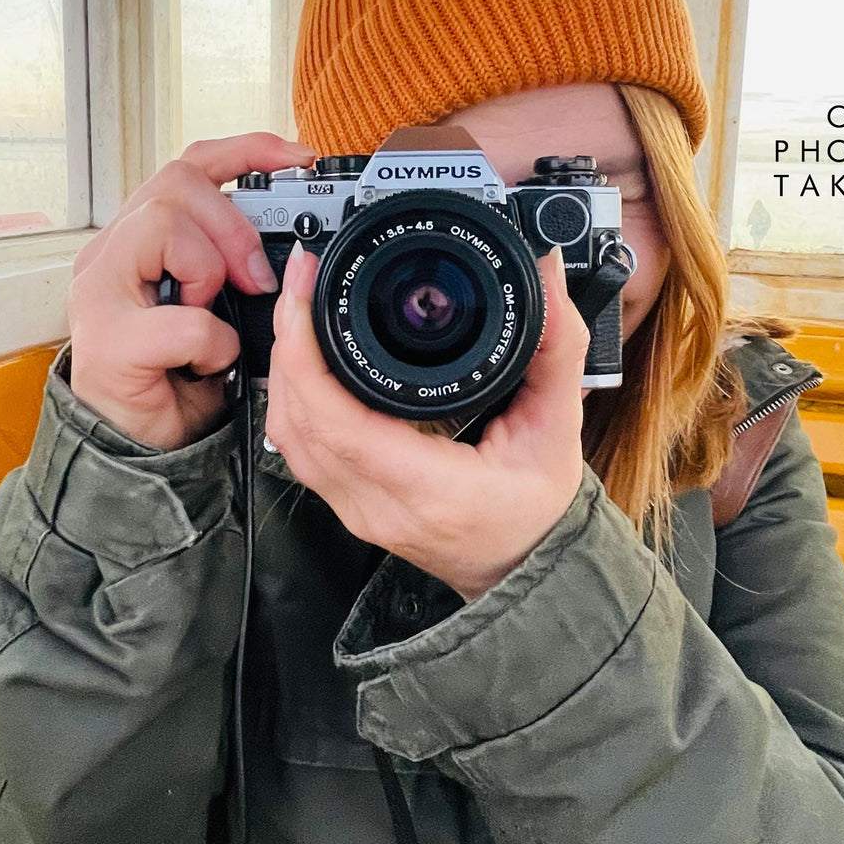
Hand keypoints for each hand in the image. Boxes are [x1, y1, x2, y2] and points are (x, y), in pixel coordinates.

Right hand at [68, 132, 317, 449]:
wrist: (141, 447)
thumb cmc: (177, 377)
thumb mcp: (216, 307)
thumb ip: (233, 266)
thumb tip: (294, 251)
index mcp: (138, 239)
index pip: (188, 167)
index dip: (248, 152)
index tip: (300, 159)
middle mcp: (109, 254)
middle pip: (177, 183)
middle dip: (233, 225)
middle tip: (256, 277)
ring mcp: (99, 294)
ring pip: (166, 226)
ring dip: (212, 271)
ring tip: (213, 314)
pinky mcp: (108, 342)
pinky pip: (185, 318)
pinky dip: (211, 342)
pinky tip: (204, 362)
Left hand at [265, 242, 590, 601]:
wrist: (524, 566)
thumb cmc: (537, 509)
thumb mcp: (558, 428)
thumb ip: (556, 350)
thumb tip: (546, 277)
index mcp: (428, 488)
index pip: (337, 422)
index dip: (306, 353)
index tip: (307, 293)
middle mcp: (378, 504)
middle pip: (298, 421)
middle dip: (288, 342)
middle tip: (303, 282)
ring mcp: (354, 510)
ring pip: (288, 436)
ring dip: (285, 368)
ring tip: (300, 309)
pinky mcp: (345, 504)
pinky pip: (297, 450)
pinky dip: (293, 398)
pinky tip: (304, 361)